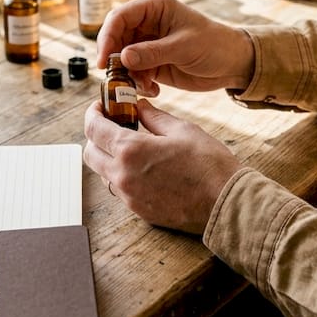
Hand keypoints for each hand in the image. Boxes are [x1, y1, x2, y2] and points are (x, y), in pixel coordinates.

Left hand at [82, 99, 242, 233]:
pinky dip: (123, 175)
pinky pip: (120, 190)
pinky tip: (144, 167)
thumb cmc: (208, 164)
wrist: (225, 203)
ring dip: (109, 157)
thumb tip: (138, 106)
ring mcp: (129, 196)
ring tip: (131, 147)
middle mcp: (123, 175)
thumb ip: (153, 117)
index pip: (94, 129)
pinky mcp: (139, 211)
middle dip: (95, 137)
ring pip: (103, 173)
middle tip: (112, 126)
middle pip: (90, 153)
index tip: (99, 107)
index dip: (92, 114)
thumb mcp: (182, 129)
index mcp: (131, 150)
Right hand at [95, 0, 254, 95]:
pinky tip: (154, 89)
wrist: (233, 64)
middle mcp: (146, 22)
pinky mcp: (151, 61)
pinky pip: (133, 72)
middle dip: (114, 60)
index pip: (119, 17)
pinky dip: (138, 83)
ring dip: (127, 75)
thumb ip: (152, 52)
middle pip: (115, 38)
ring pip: (121, 58)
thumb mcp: (183, 47)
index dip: (107, 37)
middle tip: (118, 79)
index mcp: (154, 7)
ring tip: (144, 86)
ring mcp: (147, 43)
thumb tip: (121, 57)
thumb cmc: (214, 45)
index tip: (104, 61)